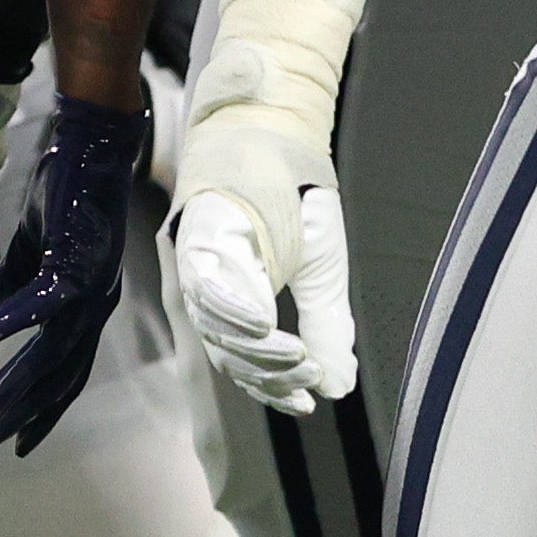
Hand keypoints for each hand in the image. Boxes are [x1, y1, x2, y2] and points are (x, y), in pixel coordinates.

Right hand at [0, 88, 150, 452]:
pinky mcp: (74, 265)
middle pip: (61, 378)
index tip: (19, 441)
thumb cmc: (63, 195)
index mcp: (87, 308)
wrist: (89, 147)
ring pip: (52, 355)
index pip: (69, 374)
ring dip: (16, 386)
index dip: (45, 409)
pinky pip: (36, 307)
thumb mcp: (33, 248)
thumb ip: (13, 285)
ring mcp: (89, 290)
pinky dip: (5, 326)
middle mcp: (95, 308)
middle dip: (25, 414)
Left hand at [168, 94, 354, 414]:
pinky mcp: (199, 235)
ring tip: (296, 360)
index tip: (308, 404)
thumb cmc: (296, 202)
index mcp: (237, 297)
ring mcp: (200, 261)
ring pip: (215, 324)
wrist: (280, 133)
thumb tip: (337, 388)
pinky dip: (234, 308)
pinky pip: (208, 281)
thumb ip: (325, 328)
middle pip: (227, 350)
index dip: (273, 387)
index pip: (246, 359)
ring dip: (256, 349)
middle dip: (268, 374)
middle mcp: (210, 286)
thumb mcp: (321, 272)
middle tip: (306, 381)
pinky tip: (262, 326)